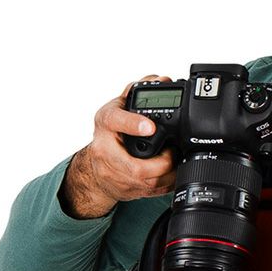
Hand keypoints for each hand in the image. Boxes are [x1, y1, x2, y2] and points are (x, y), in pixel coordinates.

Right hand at [61, 75, 176, 218]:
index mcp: (105, 125)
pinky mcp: (129, 190)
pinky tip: (172, 173)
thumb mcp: (116, 108)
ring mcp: (116, 175)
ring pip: (149, 182)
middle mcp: (107, 152)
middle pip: (138, 167)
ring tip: (176, 161)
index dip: (134, 124)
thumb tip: (160, 79)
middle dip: (163, 162)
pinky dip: (168, 183)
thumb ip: (135, 92)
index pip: (115, 121)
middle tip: (173, 151)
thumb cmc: (108, 136)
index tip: (150, 125)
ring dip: (168, 173)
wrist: (95, 168)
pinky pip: (154, 191)